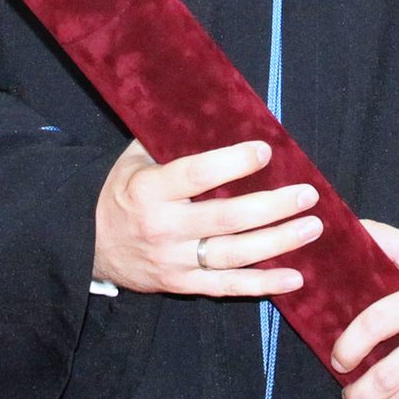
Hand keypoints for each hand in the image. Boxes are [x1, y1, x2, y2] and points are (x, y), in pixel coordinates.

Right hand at [93, 137, 321, 296]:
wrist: (86, 243)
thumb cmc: (122, 191)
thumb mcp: (135, 158)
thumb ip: (171, 139)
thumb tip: (216, 111)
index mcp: (150, 189)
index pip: (197, 175)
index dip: (233, 163)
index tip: (266, 150)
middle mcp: (164, 227)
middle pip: (226, 218)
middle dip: (272, 206)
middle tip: (307, 194)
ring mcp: (174, 261)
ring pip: (234, 254)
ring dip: (278, 242)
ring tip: (312, 226)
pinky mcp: (182, 284)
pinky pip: (228, 287)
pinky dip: (263, 285)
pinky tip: (295, 277)